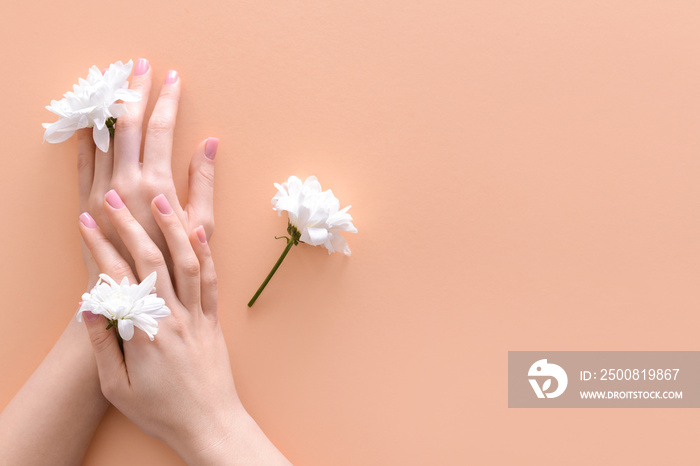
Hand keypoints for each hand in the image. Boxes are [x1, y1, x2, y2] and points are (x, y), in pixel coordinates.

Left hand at [77, 59, 216, 285]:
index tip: (174, 78)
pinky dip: (86, 133)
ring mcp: (100, 190)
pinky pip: (82, 158)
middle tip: (141, 66)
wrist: (132, 294)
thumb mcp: (200, 226)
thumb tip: (209, 143)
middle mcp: (125, 182)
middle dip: (136, 90)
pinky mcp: (84, 200)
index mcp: (157, 186)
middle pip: (129, 123)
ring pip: (103, 134)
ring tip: (116, 81)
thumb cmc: (173, 265)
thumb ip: (203, 181)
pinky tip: (93, 117)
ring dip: (110, 104)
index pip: (161, 129)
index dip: (167, 100)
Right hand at [79, 191, 289, 464]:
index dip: (101, 247)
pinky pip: (210, 280)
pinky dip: (205, 253)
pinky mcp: (214, 319)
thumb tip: (89, 308)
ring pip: (186, 262)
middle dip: (131, 225)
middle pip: (152, 261)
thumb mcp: (117, 388)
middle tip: (115, 198)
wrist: (209, 423)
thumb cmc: (161, 410)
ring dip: (173, 227)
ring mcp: (198, 315)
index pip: (119, 279)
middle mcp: (174, 317)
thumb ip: (102, 346)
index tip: (87, 221)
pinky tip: (199, 230)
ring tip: (161, 198)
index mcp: (145, 333)